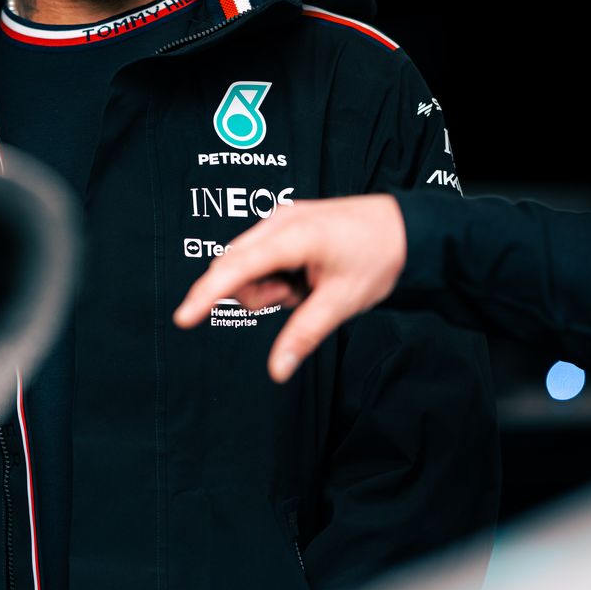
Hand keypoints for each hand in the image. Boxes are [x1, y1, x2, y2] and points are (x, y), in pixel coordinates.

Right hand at [173, 194, 407, 382]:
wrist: (407, 229)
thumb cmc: (378, 256)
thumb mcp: (342, 302)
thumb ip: (304, 335)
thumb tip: (277, 370)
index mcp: (292, 235)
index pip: (235, 267)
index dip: (206, 295)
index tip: (183, 319)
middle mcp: (279, 221)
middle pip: (235, 268)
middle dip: (259, 294)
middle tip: (299, 296)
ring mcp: (280, 220)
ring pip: (247, 267)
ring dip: (270, 287)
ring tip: (308, 287)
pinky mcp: (285, 225)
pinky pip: (261, 259)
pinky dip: (278, 277)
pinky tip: (306, 277)